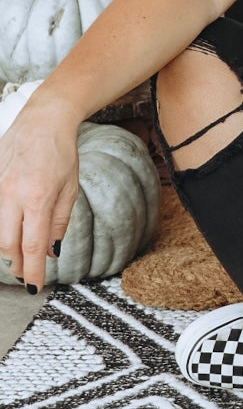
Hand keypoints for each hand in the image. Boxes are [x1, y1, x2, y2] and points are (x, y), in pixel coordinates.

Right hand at [0, 105, 79, 293]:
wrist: (42, 121)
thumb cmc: (61, 153)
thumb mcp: (70, 188)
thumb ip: (59, 221)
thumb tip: (53, 252)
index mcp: (37, 197)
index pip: (33, 245)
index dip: (33, 271)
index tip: (35, 287)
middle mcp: (11, 195)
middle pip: (6, 244)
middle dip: (16, 264)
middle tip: (27, 273)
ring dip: (6, 249)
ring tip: (19, 257)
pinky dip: (0, 229)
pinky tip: (9, 233)